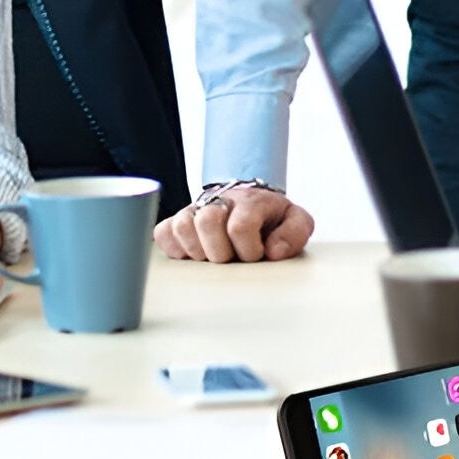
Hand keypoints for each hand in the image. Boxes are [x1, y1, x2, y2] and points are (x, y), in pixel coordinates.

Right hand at [154, 186, 314, 262]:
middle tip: (231, 257)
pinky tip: (194, 253)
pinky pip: (162, 233)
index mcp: (251, 201)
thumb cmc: (272, 219)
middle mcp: (219, 201)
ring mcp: (195, 209)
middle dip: (220, 251)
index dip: (248, 250)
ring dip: (198, 249)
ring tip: (213, 255)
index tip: (256, 255)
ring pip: (181, 226)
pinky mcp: (176, 220)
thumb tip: (274, 251)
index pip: (240, 227)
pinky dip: (175, 248)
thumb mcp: (296, 221)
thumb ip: (295, 233)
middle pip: (206, 221)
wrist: (251, 203)